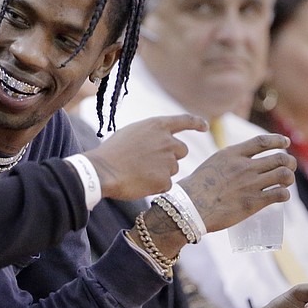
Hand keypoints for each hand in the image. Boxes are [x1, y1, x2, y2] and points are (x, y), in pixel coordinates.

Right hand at [83, 114, 207, 199]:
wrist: (102, 171)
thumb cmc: (112, 152)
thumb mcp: (132, 133)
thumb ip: (151, 135)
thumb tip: (161, 142)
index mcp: (158, 126)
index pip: (184, 121)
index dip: (196, 123)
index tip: (204, 127)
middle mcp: (167, 141)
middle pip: (181, 151)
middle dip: (172, 157)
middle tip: (152, 163)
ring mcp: (168, 161)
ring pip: (173, 169)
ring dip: (161, 172)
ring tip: (139, 172)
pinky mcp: (165, 179)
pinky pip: (166, 184)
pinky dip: (156, 186)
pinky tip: (140, 183)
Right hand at [177, 134, 295, 231]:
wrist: (190, 206)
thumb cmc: (196, 187)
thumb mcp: (212, 163)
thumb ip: (228, 160)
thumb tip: (241, 162)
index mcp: (232, 154)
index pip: (262, 141)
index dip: (278, 140)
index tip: (286, 143)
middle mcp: (244, 166)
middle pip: (280, 158)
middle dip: (289, 162)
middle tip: (289, 167)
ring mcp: (250, 184)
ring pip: (284, 175)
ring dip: (288, 178)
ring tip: (285, 182)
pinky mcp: (253, 202)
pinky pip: (280, 194)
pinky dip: (284, 194)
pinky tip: (280, 196)